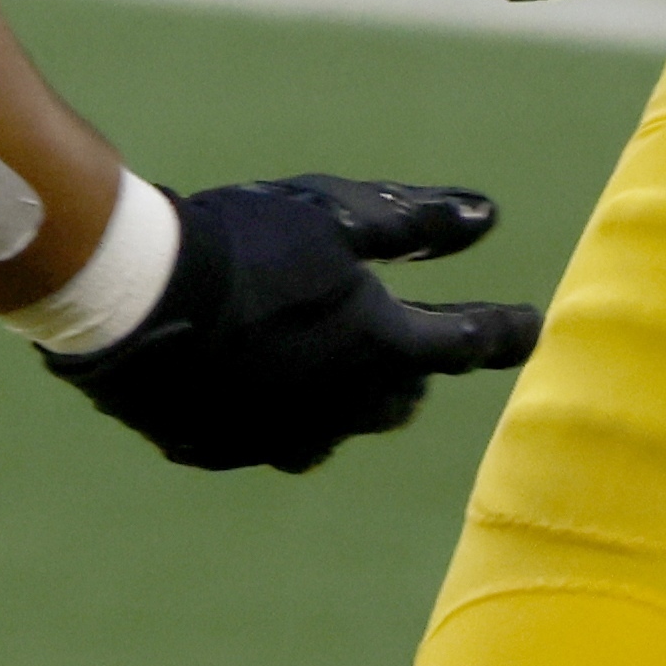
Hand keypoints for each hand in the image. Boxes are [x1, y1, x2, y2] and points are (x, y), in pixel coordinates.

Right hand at [41, 176, 540, 470]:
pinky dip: (278, 408)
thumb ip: (418, 223)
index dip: (503, 330)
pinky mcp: (223, 449)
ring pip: (339, 425)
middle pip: (401, 393)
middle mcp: (344, 408)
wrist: (135, 301)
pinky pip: (269, 434)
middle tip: (421, 345)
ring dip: (350, 396)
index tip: (531, 328)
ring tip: (339, 368)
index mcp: (384, 349)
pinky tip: (258, 382)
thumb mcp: (340, 215)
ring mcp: (282, 437)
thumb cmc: (248, 244)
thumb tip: (487, 217)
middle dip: (415, 368)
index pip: (468, 343)